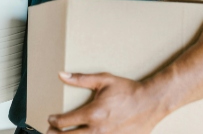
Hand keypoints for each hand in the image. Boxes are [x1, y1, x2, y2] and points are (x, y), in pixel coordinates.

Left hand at [46, 72, 165, 133]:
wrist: (151, 102)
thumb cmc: (128, 90)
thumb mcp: (104, 80)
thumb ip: (81, 79)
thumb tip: (62, 75)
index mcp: (93, 113)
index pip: (64, 122)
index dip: (53, 121)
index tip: (51, 119)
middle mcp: (98, 129)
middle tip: (51, 132)